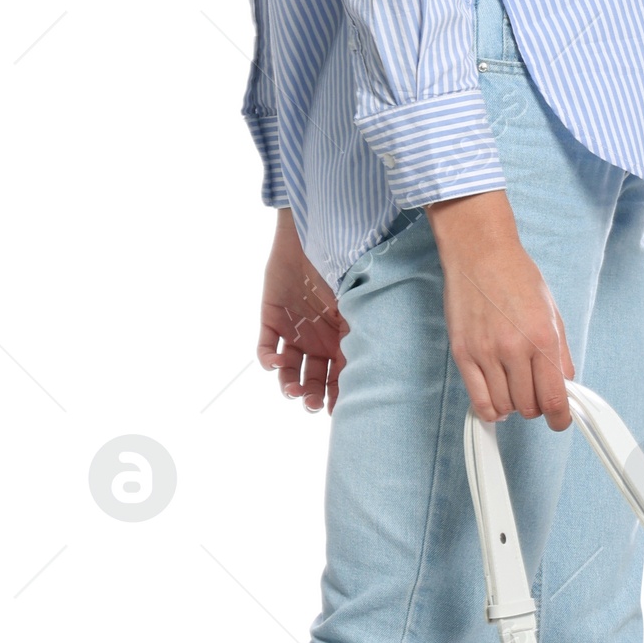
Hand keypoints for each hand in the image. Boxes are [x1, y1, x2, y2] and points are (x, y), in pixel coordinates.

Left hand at [258, 208, 349, 411]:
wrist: (318, 230)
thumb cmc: (346, 262)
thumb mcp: (360, 302)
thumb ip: (363, 332)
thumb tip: (378, 370)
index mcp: (342, 339)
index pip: (339, 377)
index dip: (338, 397)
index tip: (338, 413)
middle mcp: (317, 339)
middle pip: (312, 379)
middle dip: (311, 396)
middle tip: (311, 404)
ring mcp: (293, 331)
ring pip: (288, 371)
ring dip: (289, 385)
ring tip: (292, 391)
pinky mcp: (271, 319)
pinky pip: (265, 348)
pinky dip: (268, 361)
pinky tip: (277, 363)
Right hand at [428, 190, 572, 428]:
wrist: (480, 253)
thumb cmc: (516, 277)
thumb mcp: (551, 312)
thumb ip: (561, 353)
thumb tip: (565, 385)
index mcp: (543, 338)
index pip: (555, 398)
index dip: (561, 419)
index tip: (561, 421)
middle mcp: (514, 349)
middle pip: (529, 407)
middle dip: (537, 407)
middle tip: (536, 394)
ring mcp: (486, 353)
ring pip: (504, 406)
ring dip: (513, 406)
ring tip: (514, 389)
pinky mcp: (463, 353)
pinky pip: (478, 399)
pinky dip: (490, 409)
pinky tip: (496, 401)